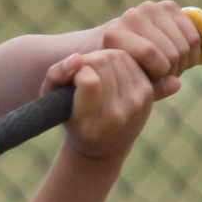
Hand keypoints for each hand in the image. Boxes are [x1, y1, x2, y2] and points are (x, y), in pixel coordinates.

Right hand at [58, 41, 162, 161]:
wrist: (106, 145)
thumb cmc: (73, 120)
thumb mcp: (53, 104)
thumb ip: (55, 77)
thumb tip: (75, 57)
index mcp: (92, 125)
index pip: (89, 82)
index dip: (77, 72)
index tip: (73, 79)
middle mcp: (118, 116)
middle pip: (102, 63)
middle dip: (88, 60)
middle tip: (82, 70)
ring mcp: (137, 103)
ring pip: (117, 56)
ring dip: (101, 56)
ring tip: (93, 70)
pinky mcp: (148, 92)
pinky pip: (130, 59)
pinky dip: (116, 58)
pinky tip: (108, 70)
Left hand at [95, 0, 201, 82]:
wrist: (124, 43)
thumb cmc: (126, 69)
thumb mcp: (134, 84)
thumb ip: (152, 89)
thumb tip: (176, 84)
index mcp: (115, 35)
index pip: (150, 52)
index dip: (160, 72)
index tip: (157, 80)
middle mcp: (132, 16)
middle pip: (170, 51)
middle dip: (173, 71)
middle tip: (165, 76)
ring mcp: (151, 8)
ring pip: (184, 45)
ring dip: (183, 63)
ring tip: (171, 69)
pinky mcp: (169, 6)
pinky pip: (194, 37)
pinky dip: (193, 54)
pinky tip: (182, 59)